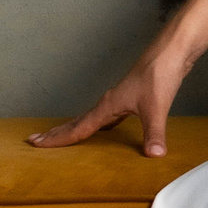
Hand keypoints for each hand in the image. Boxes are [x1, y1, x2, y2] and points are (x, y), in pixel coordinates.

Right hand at [29, 44, 187, 157]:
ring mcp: (119, 99)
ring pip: (90, 118)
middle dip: (56, 133)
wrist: (172, 52)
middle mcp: (108, 102)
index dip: (57, 139)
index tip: (35, 144)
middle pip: (76, 122)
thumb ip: (154, 133)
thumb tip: (154, 155)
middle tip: (35, 140)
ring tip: (62, 136)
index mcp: (108, 106)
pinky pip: (107, 116)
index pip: (77, 129)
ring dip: (75, 128)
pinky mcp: (132, 97)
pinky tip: (104, 129)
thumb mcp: (157, 108)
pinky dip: (99, 125)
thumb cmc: (160, 74)